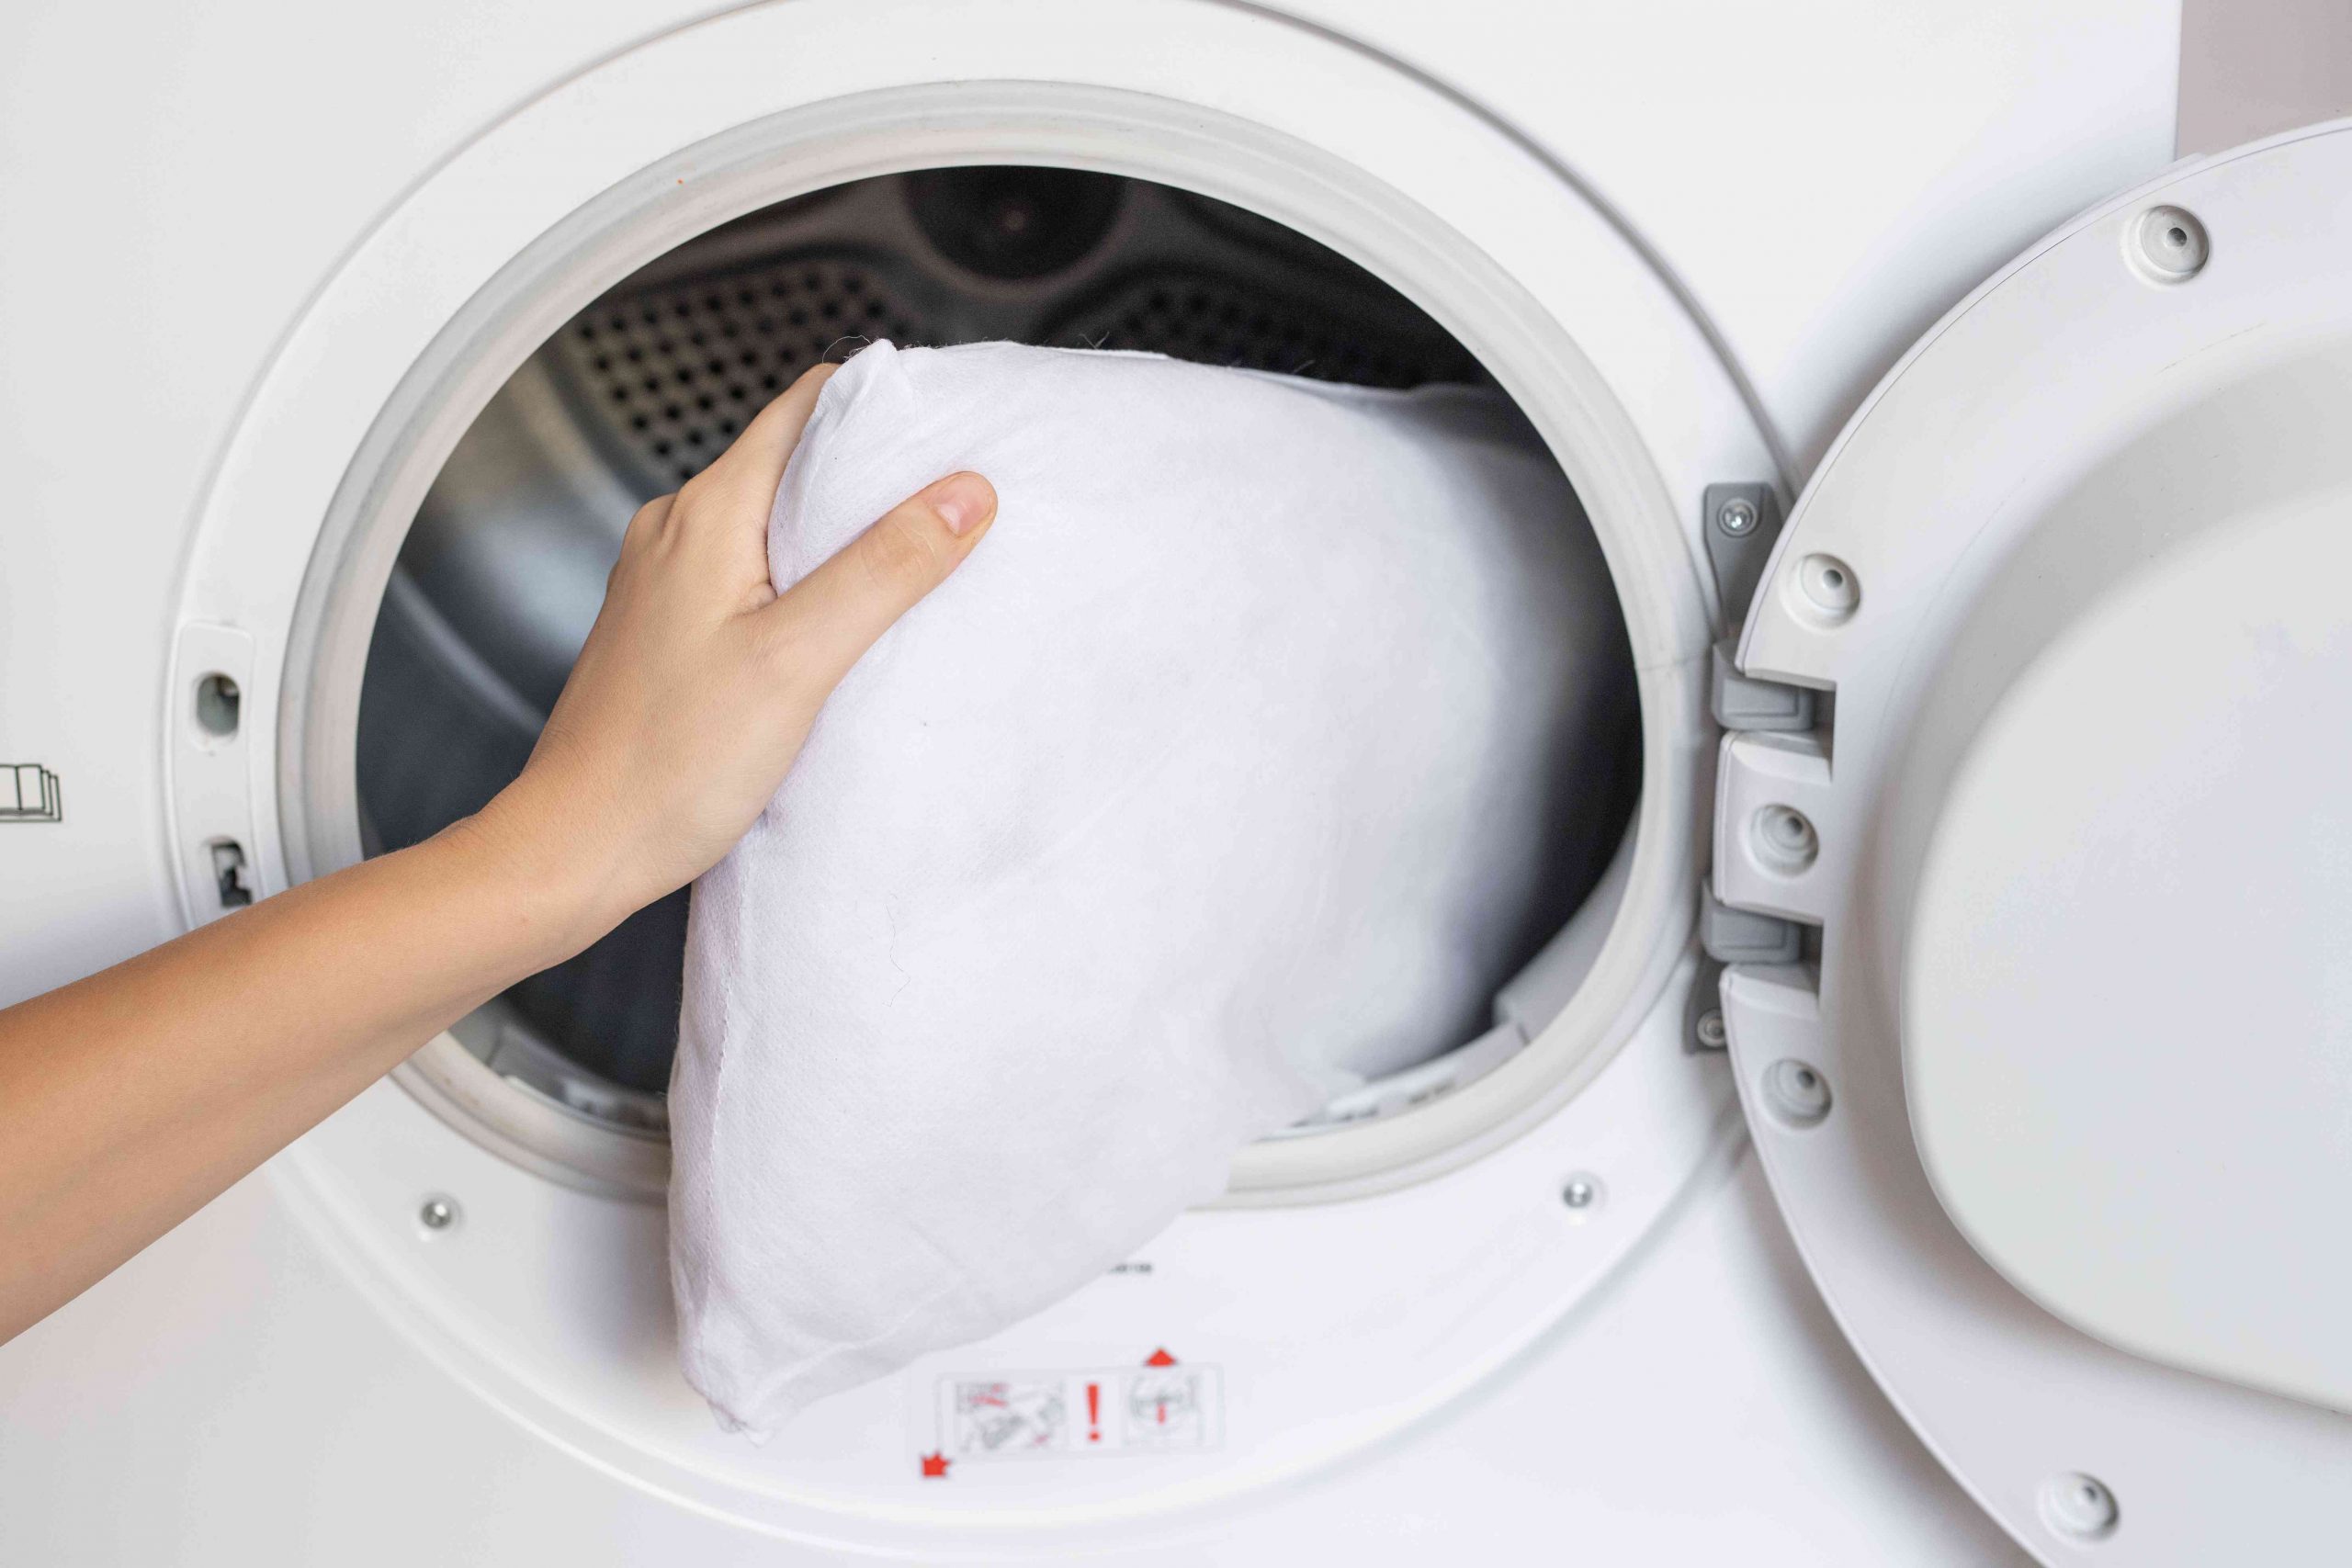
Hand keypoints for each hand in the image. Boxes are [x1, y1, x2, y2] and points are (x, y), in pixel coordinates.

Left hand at [478, 362, 995, 944]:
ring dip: (841, 539)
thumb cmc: (669, 765)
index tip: (949, 437)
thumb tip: (963, 494)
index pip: (805, 405)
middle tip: (952, 515)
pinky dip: (806, 588)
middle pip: (794, 462)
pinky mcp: (670, 630)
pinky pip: (753, 577)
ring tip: (909, 578)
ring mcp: (667, 580)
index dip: (881, 410)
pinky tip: (841, 637)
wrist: (578, 848)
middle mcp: (676, 530)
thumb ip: (884, 569)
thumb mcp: (799, 660)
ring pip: (774, 524)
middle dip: (873, 478)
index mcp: (705, 514)